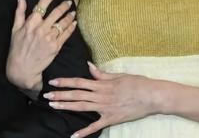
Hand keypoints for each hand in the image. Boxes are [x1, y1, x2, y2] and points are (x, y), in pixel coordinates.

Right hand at [6, 0, 76, 92]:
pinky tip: (74, 23)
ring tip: (73, 12)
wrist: (22, 69)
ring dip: (69, 15)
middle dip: (64, 5)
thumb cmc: (17, 48)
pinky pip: (66, 35)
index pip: (43, 3)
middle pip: (56, 12)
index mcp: (31, 22)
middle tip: (69, 1)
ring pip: (62, 23)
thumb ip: (19, 11)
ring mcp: (49, 38)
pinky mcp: (55, 48)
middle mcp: (41, 29)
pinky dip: (71, 27)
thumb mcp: (14, 29)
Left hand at [45, 62, 168, 137]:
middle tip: (46, 96)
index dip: (65, 82)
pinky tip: (74, 136)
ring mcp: (105, 108)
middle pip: (76, 95)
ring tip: (53, 106)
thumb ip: (101, 73)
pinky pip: (95, 126)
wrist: (152, 96)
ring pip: (82, 107)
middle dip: (60, 95)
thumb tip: (88, 66)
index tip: (52, 82)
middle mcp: (101, 95)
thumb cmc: (137, 83)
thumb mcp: (118, 75)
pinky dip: (84, 131)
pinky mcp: (111, 119)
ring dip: (66, 106)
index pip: (79, 82)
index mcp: (102, 84)